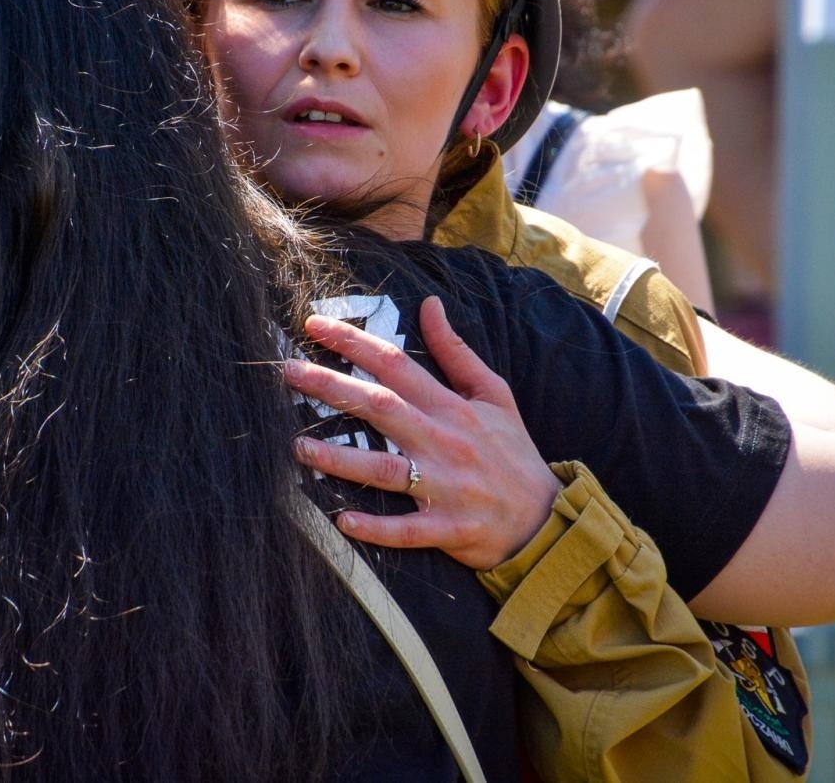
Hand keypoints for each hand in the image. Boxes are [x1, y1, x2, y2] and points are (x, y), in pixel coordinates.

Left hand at [284, 295, 560, 569]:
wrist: (546, 518)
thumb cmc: (512, 452)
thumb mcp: (494, 394)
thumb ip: (456, 352)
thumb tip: (429, 305)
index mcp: (452, 408)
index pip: (397, 365)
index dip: (354, 343)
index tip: (313, 326)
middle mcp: (444, 442)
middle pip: (381, 408)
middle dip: (332, 387)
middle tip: (287, 372)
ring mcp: (445, 487)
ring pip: (385, 469)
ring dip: (340, 459)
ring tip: (299, 447)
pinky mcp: (447, 529)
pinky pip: (407, 529)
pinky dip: (376, 527)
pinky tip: (342, 520)